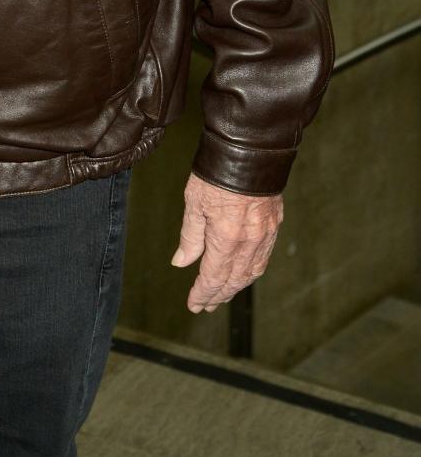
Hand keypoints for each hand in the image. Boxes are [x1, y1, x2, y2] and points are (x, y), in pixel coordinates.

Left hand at [170, 172, 282, 313]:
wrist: (249, 151)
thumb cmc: (216, 174)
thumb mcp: (195, 203)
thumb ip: (191, 237)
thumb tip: (182, 262)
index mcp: (227, 238)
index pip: (214, 277)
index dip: (203, 293)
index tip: (194, 305)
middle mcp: (250, 242)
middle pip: (234, 280)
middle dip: (218, 295)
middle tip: (205, 306)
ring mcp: (265, 234)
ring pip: (251, 272)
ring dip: (235, 287)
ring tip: (221, 295)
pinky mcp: (274, 225)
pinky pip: (263, 258)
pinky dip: (250, 272)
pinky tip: (242, 274)